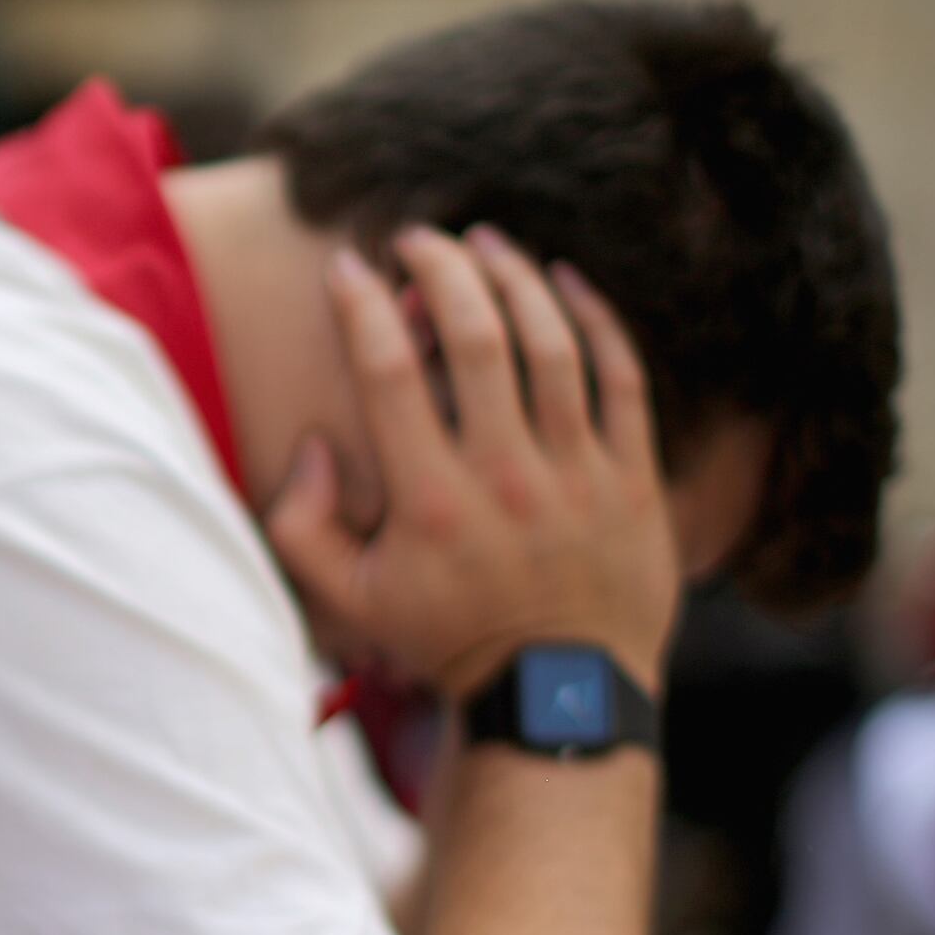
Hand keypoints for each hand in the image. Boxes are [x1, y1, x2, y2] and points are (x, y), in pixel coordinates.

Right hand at [266, 226, 678, 702]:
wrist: (556, 695)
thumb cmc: (448, 641)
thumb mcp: (351, 601)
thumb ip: (302, 527)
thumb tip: (315, 446)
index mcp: (431, 501)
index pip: (389, 370)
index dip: (361, 304)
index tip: (347, 268)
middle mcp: (506, 476)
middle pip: (476, 335)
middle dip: (442, 268)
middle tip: (420, 239)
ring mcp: (578, 474)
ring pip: (551, 342)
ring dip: (515, 278)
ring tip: (487, 244)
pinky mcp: (633, 479)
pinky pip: (622, 377)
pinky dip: (597, 320)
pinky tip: (567, 284)